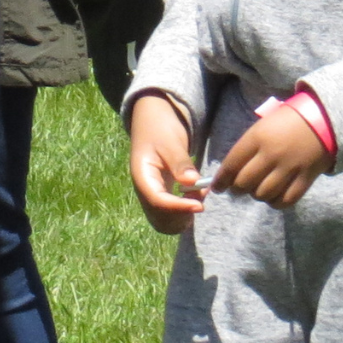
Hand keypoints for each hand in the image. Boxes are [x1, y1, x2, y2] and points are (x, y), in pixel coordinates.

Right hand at [128, 92, 204, 233]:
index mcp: (141, 175)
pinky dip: (184, 213)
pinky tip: (195, 197)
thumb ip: (180, 162)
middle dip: (182, 215)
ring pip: (165, 222)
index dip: (179, 208)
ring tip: (198, 197)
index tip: (200, 205)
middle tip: (199, 198)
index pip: (157, 201)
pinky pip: (170, 215)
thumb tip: (191, 182)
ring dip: (184, 217)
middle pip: (160, 219)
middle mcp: (144, 189)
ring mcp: (151, 193)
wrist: (153, 120)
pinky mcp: (160, 195)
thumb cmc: (160, 127)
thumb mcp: (171, 141)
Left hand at [211, 103, 330, 208]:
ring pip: (263, 194)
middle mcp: (271, 155)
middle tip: (236, 189)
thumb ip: (246, 149)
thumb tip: (229, 172)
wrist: (321, 120)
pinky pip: (286, 200)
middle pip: (245, 182)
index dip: (220, 180)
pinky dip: (276, 203)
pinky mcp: (306, 179)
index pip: (232, 164)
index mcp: (256, 138)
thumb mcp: (260, 129)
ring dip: (256, 195)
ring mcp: (290, 168)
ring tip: (256, 190)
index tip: (216, 187)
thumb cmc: (284, 122)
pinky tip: (272, 197)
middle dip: (236, 189)